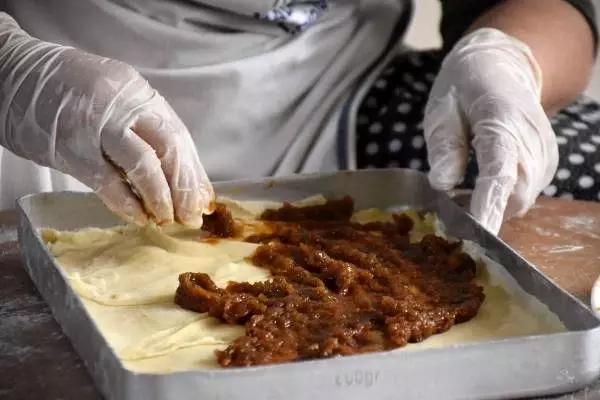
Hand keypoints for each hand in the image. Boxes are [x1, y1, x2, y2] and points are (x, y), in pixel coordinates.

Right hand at [0, 14, 212, 226]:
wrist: (13, 74)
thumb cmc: (68, 91)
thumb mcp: (113, 97)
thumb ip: (143, 128)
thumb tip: (176, 172)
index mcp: (138, 93)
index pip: (178, 136)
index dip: (194, 171)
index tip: (203, 198)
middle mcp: (123, 106)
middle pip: (169, 149)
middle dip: (184, 187)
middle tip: (190, 216)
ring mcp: (97, 126)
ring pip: (143, 164)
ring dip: (161, 197)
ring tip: (167, 219)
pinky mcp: (71, 149)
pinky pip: (107, 181)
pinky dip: (126, 203)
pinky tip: (138, 217)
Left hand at [423, 28, 558, 233]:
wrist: (504, 66)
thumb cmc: (465, 87)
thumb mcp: (442, 109)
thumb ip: (444, 146)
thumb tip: (441, 184)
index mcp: (503, 121)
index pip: (500, 173)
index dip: (488, 207)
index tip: (475, 234)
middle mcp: (533, 141)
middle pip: (515, 195)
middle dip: (485, 213)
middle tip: (448, 216)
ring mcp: (545, 153)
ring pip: (520, 199)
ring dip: (491, 206)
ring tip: (458, 197)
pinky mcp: (546, 163)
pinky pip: (523, 193)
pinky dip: (500, 198)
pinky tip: (477, 189)